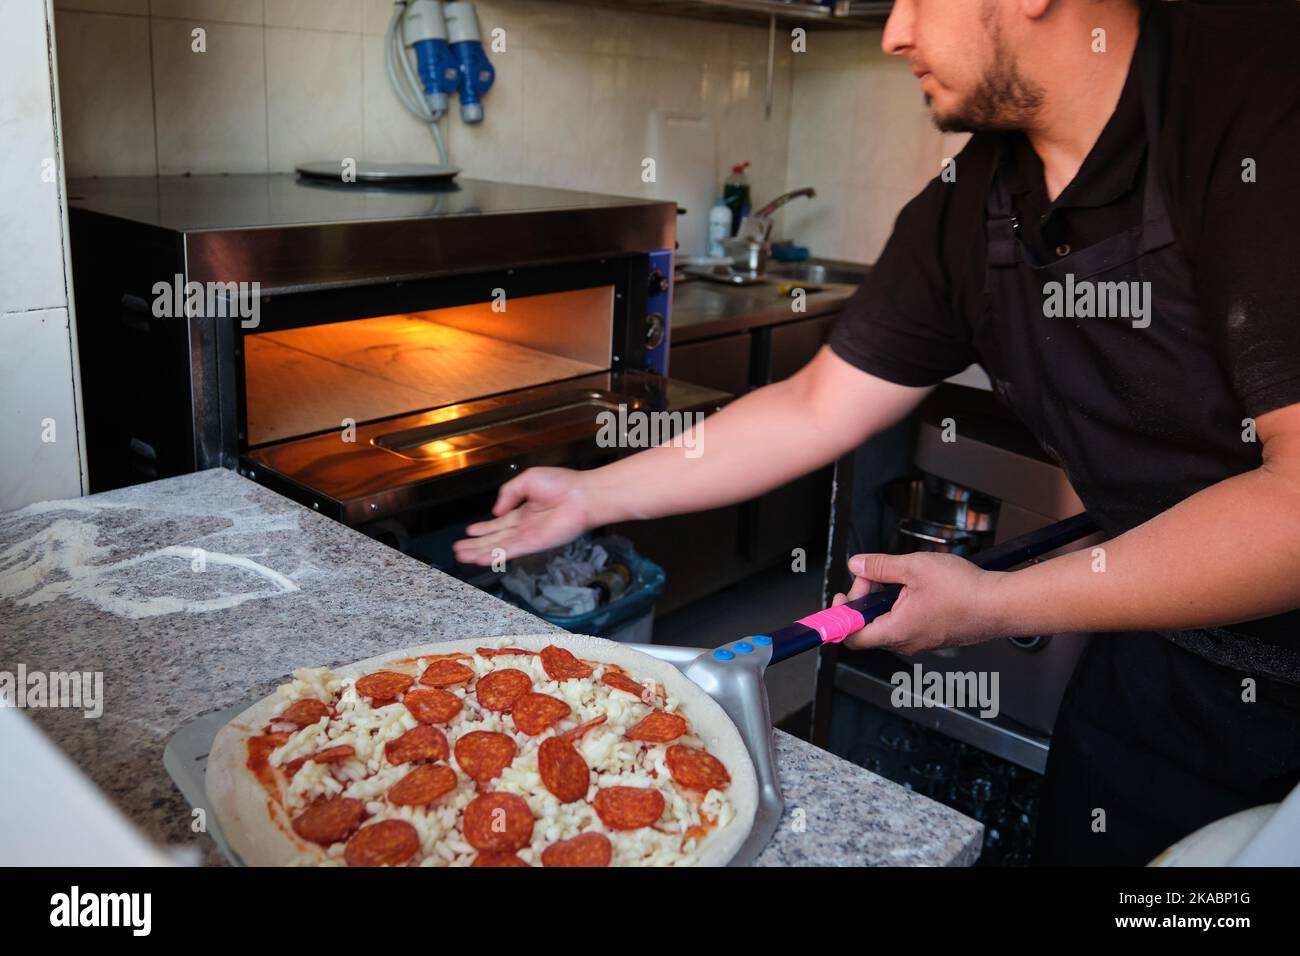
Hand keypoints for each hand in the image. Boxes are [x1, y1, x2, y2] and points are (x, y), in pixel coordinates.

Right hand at [452, 467, 599, 565]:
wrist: (583, 495)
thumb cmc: (563, 484)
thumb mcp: (528, 479)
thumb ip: (508, 493)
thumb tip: (495, 511)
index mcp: (524, 510)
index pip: (500, 523)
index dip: (484, 528)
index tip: (469, 532)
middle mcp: (525, 525)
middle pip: (495, 538)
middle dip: (476, 544)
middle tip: (459, 550)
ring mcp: (529, 536)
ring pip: (498, 547)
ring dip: (479, 552)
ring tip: (462, 557)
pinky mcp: (534, 544)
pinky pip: (509, 551)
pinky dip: (494, 556)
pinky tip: (480, 559)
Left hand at [831, 551, 1004, 653]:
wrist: (1001, 605)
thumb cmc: (965, 591)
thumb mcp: (914, 567)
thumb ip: (880, 566)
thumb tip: (857, 565)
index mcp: (896, 631)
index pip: (852, 637)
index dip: (841, 617)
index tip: (842, 597)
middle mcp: (906, 643)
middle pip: (868, 626)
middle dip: (865, 598)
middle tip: (875, 574)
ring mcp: (921, 641)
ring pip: (888, 624)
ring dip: (884, 600)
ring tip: (899, 578)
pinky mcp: (934, 636)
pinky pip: (906, 623)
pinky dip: (901, 605)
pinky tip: (915, 587)